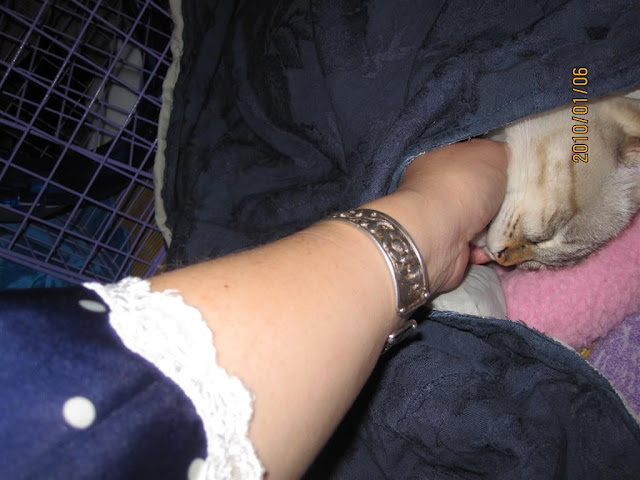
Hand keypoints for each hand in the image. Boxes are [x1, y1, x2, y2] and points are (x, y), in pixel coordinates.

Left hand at [393, 139, 507, 292]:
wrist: (437, 236)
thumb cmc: (461, 186)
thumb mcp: (490, 154)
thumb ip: (500, 153)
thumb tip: (506, 158)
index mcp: (438, 161)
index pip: (469, 160)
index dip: (494, 165)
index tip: (515, 173)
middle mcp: (435, 191)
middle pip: (478, 193)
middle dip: (500, 199)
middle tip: (519, 201)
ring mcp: (440, 221)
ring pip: (480, 222)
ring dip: (497, 226)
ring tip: (512, 225)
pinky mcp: (448, 248)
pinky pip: (477, 247)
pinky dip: (489, 248)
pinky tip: (496, 244)